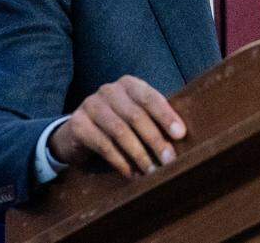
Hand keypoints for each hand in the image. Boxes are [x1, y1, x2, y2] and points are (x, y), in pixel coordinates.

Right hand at [49, 75, 186, 177]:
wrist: (78, 131)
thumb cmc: (118, 122)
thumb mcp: (136, 115)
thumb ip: (155, 120)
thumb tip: (181, 139)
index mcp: (129, 84)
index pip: (150, 97)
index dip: (166, 116)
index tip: (180, 135)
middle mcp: (109, 90)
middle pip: (136, 116)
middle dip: (155, 140)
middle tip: (169, 161)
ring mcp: (91, 105)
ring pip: (119, 131)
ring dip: (139, 154)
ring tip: (151, 171)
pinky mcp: (78, 124)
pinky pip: (102, 144)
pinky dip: (120, 162)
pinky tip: (131, 174)